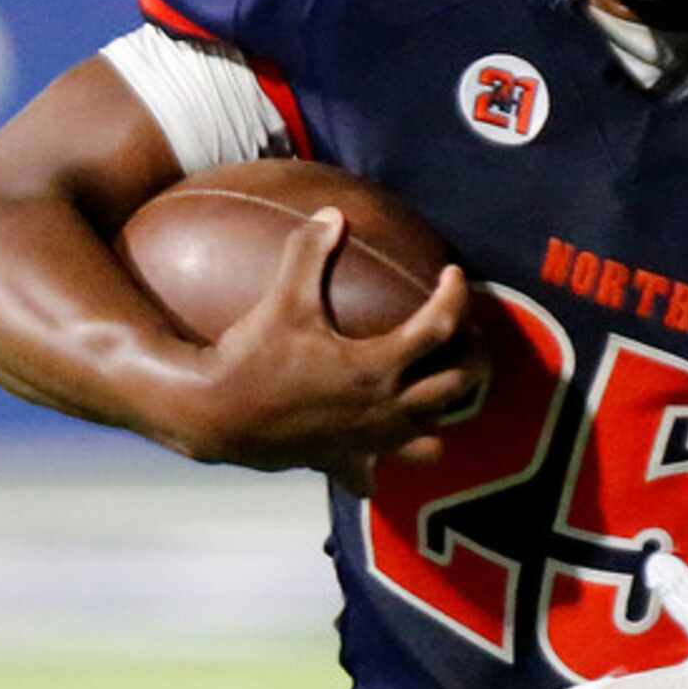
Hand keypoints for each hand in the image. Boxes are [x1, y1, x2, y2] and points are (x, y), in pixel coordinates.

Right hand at [184, 210, 478, 495]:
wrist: (214, 416)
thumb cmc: (251, 357)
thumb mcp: (282, 301)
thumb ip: (308, 254)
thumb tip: (332, 213)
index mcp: (378, 367)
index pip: (439, 327)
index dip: (454, 296)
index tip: (453, 274)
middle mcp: (385, 410)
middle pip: (456, 387)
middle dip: (473, 360)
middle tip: (468, 337)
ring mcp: (368, 442)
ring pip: (431, 441)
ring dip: (439, 417)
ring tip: (435, 391)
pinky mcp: (343, 463)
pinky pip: (374, 475)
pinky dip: (382, 464)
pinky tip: (376, 449)